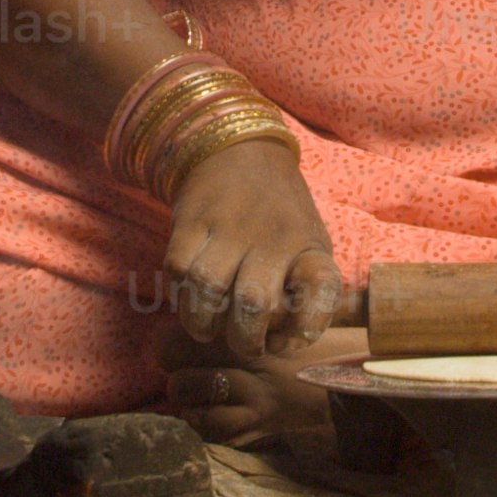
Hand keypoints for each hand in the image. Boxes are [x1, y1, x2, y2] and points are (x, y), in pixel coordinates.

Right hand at [156, 141, 356, 445]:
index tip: (286, 343)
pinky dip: (178, 293)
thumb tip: (285, 344)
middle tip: (242, 345)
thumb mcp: (310, 246)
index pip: (320, 291)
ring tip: (208, 328)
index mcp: (310, 247)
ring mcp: (230, 226)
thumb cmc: (281, 218)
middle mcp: (274, 236)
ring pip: (207, 288)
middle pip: (253, 302)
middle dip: (244, 340)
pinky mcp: (192, 219)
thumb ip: (306, 292)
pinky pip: (176, 268)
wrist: (242, 152)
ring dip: (203, 322)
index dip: (306, 327)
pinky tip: (189, 296)